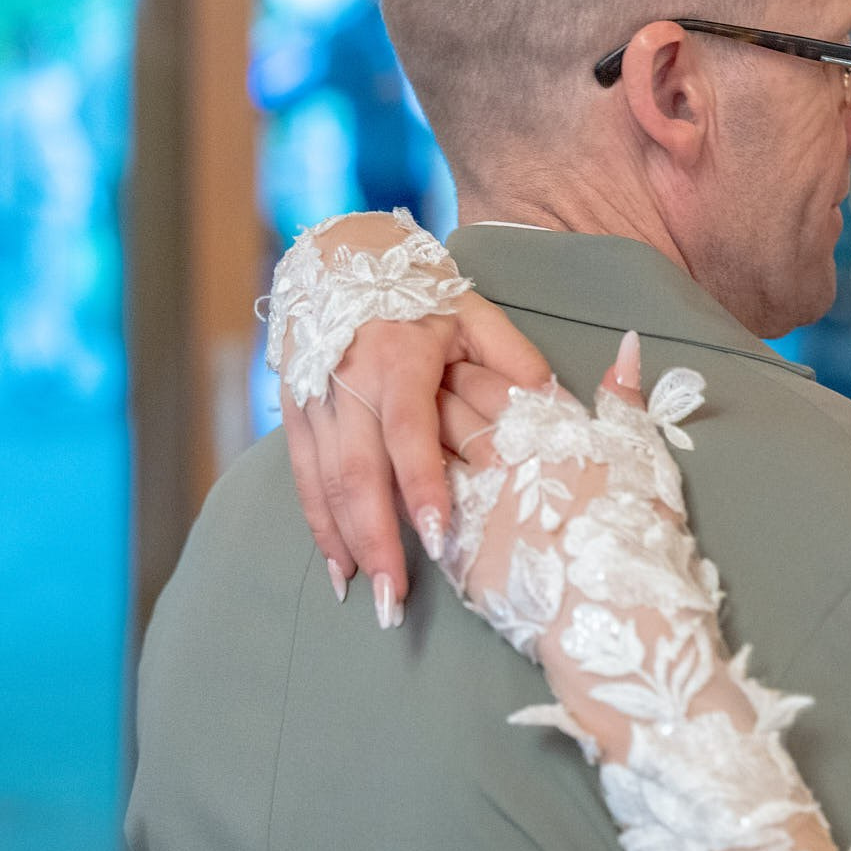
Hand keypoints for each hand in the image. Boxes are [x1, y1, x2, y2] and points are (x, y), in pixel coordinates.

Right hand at [282, 288, 552, 623]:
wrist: (336, 253)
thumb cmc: (418, 288)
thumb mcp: (473, 311)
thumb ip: (513, 358)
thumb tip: (557, 404)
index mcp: (397, 355)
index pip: (406, 430)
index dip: (418, 483)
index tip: (435, 534)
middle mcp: (347, 378)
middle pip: (355, 471)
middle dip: (373, 537)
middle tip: (395, 597)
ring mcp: (312, 397)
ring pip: (321, 481)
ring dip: (342, 542)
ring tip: (367, 593)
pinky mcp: (293, 411)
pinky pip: (301, 476)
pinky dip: (317, 524)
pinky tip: (336, 565)